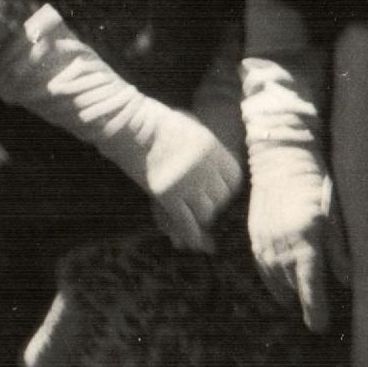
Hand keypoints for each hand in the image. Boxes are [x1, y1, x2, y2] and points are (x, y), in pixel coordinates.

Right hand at [139, 104, 243, 251]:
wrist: (133, 126)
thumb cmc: (161, 123)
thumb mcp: (194, 128)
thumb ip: (208, 149)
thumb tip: (218, 166)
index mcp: (213, 151)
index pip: (234, 180)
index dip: (228, 188)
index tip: (220, 190)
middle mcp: (204, 169)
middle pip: (222, 198)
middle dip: (215, 203)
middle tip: (204, 204)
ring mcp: (186, 184)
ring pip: (206, 213)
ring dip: (202, 217)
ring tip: (194, 214)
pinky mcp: (167, 196)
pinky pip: (185, 222)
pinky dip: (190, 234)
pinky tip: (192, 242)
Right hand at [247, 154, 346, 332]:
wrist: (281, 159)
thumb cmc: (315, 183)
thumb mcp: (335, 215)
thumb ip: (339, 250)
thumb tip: (345, 281)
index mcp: (306, 239)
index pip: (311, 286)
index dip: (316, 310)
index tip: (320, 327)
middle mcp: (282, 245)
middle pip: (293, 288)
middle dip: (305, 304)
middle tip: (318, 319)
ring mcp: (265, 242)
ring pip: (276, 281)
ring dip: (289, 295)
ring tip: (300, 305)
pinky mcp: (255, 237)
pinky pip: (262, 270)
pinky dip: (272, 283)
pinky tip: (281, 289)